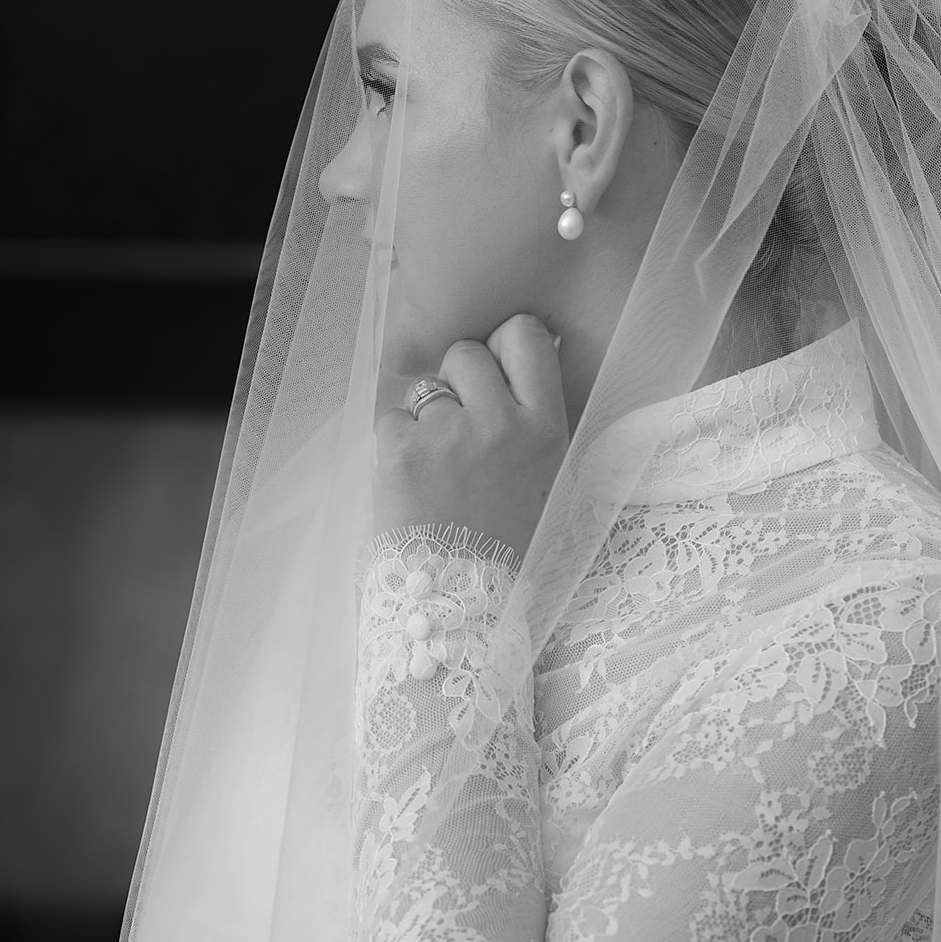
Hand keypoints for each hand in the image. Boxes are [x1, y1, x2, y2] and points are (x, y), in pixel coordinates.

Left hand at [373, 314, 569, 560]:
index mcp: (546, 429)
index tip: (495, 365)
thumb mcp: (550, 482)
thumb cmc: (509, 545)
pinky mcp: (402, 452)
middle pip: (466, 352)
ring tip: (436, 467)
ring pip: (425, 390)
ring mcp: (450, 435)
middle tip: (458, 424)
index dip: (503, 341)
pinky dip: (395, 446)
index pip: (527, 337)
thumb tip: (515, 370)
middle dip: (457, 380)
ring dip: (425, 419)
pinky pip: (390, 420)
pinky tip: (412, 482)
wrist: (464, 604)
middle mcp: (501, 423)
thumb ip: (537, 424)